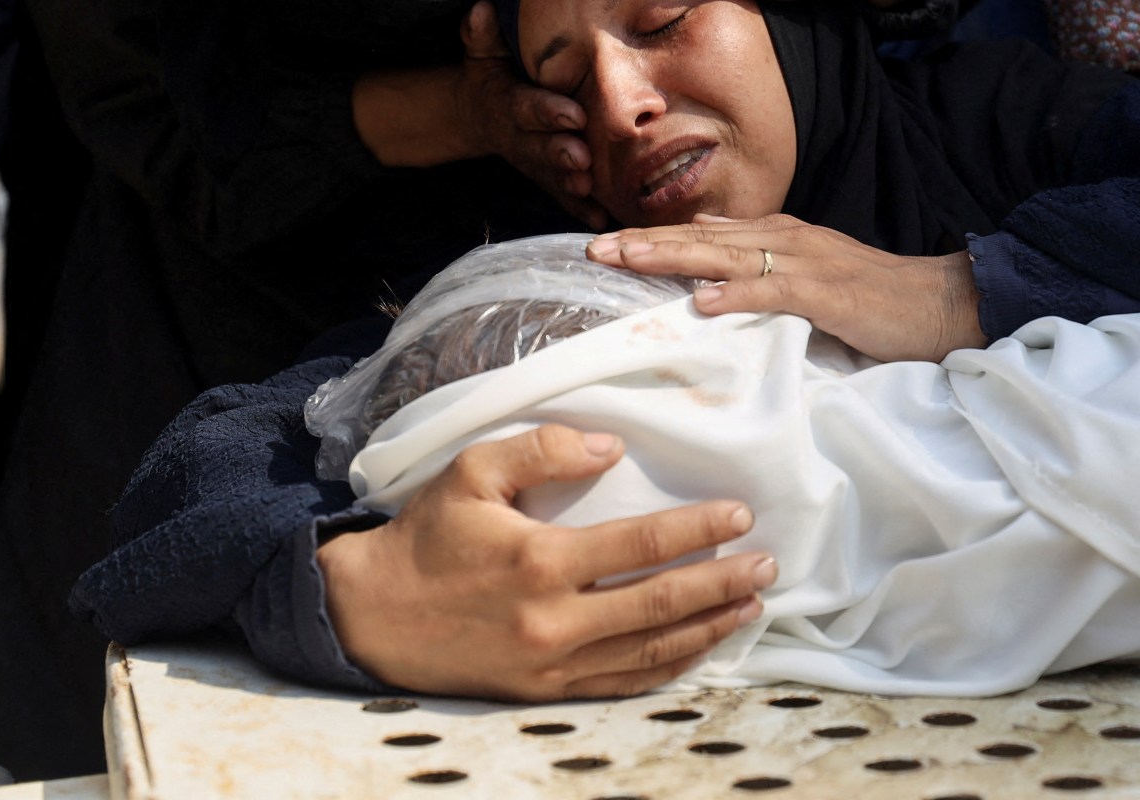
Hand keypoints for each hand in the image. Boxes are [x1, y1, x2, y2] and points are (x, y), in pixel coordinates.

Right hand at [319, 425, 775, 699]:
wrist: (371, 615)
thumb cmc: (427, 536)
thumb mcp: (473, 471)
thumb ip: (543, 449)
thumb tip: (610, 446)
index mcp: (540, 560)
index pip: (641, 546)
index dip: (697, 531)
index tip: (740, 515)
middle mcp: (553, 619)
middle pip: (660, 605)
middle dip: (722, 584)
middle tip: (768, 566)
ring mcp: (551, 664)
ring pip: (649, 652)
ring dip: (707, 628)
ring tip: (752, 606)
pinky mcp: (544, 692)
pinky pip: (621, 685)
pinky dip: (667, 669)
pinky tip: (699, 648)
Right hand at [457, 1, 607, 227]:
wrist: (477, 115)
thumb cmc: (491, 77)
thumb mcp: (481, 54)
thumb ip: (482, 35)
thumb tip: (481, 8)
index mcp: (509, 104)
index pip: (529, 108)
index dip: (548, 113)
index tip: (573, 115)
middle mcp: (520, 137)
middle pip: (541, 147)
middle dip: (561, 153)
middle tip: (584, 158)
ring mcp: (532, 161)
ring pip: (551, 175)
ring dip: (569, 185)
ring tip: (590, 190)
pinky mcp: (544, 177)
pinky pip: (560, 196)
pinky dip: (578, 209)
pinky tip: (599, 218)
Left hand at [589, 213, 985, 362]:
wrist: (941, 300)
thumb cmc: (877, 296)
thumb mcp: (812, 273)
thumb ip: (763, 262)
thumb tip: (707, 255)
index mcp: (782, 236)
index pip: (706, 235)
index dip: (655, 237)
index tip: (606, 243)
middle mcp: (788, 240)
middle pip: (705, 239)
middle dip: (648, 242)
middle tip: (595, 248)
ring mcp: (808, 263)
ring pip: (728, 256)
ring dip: (675, 257)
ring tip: (629, 261)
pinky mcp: (830, 293)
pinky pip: (776, 291)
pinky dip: (739, 295)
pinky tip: (704, 302)